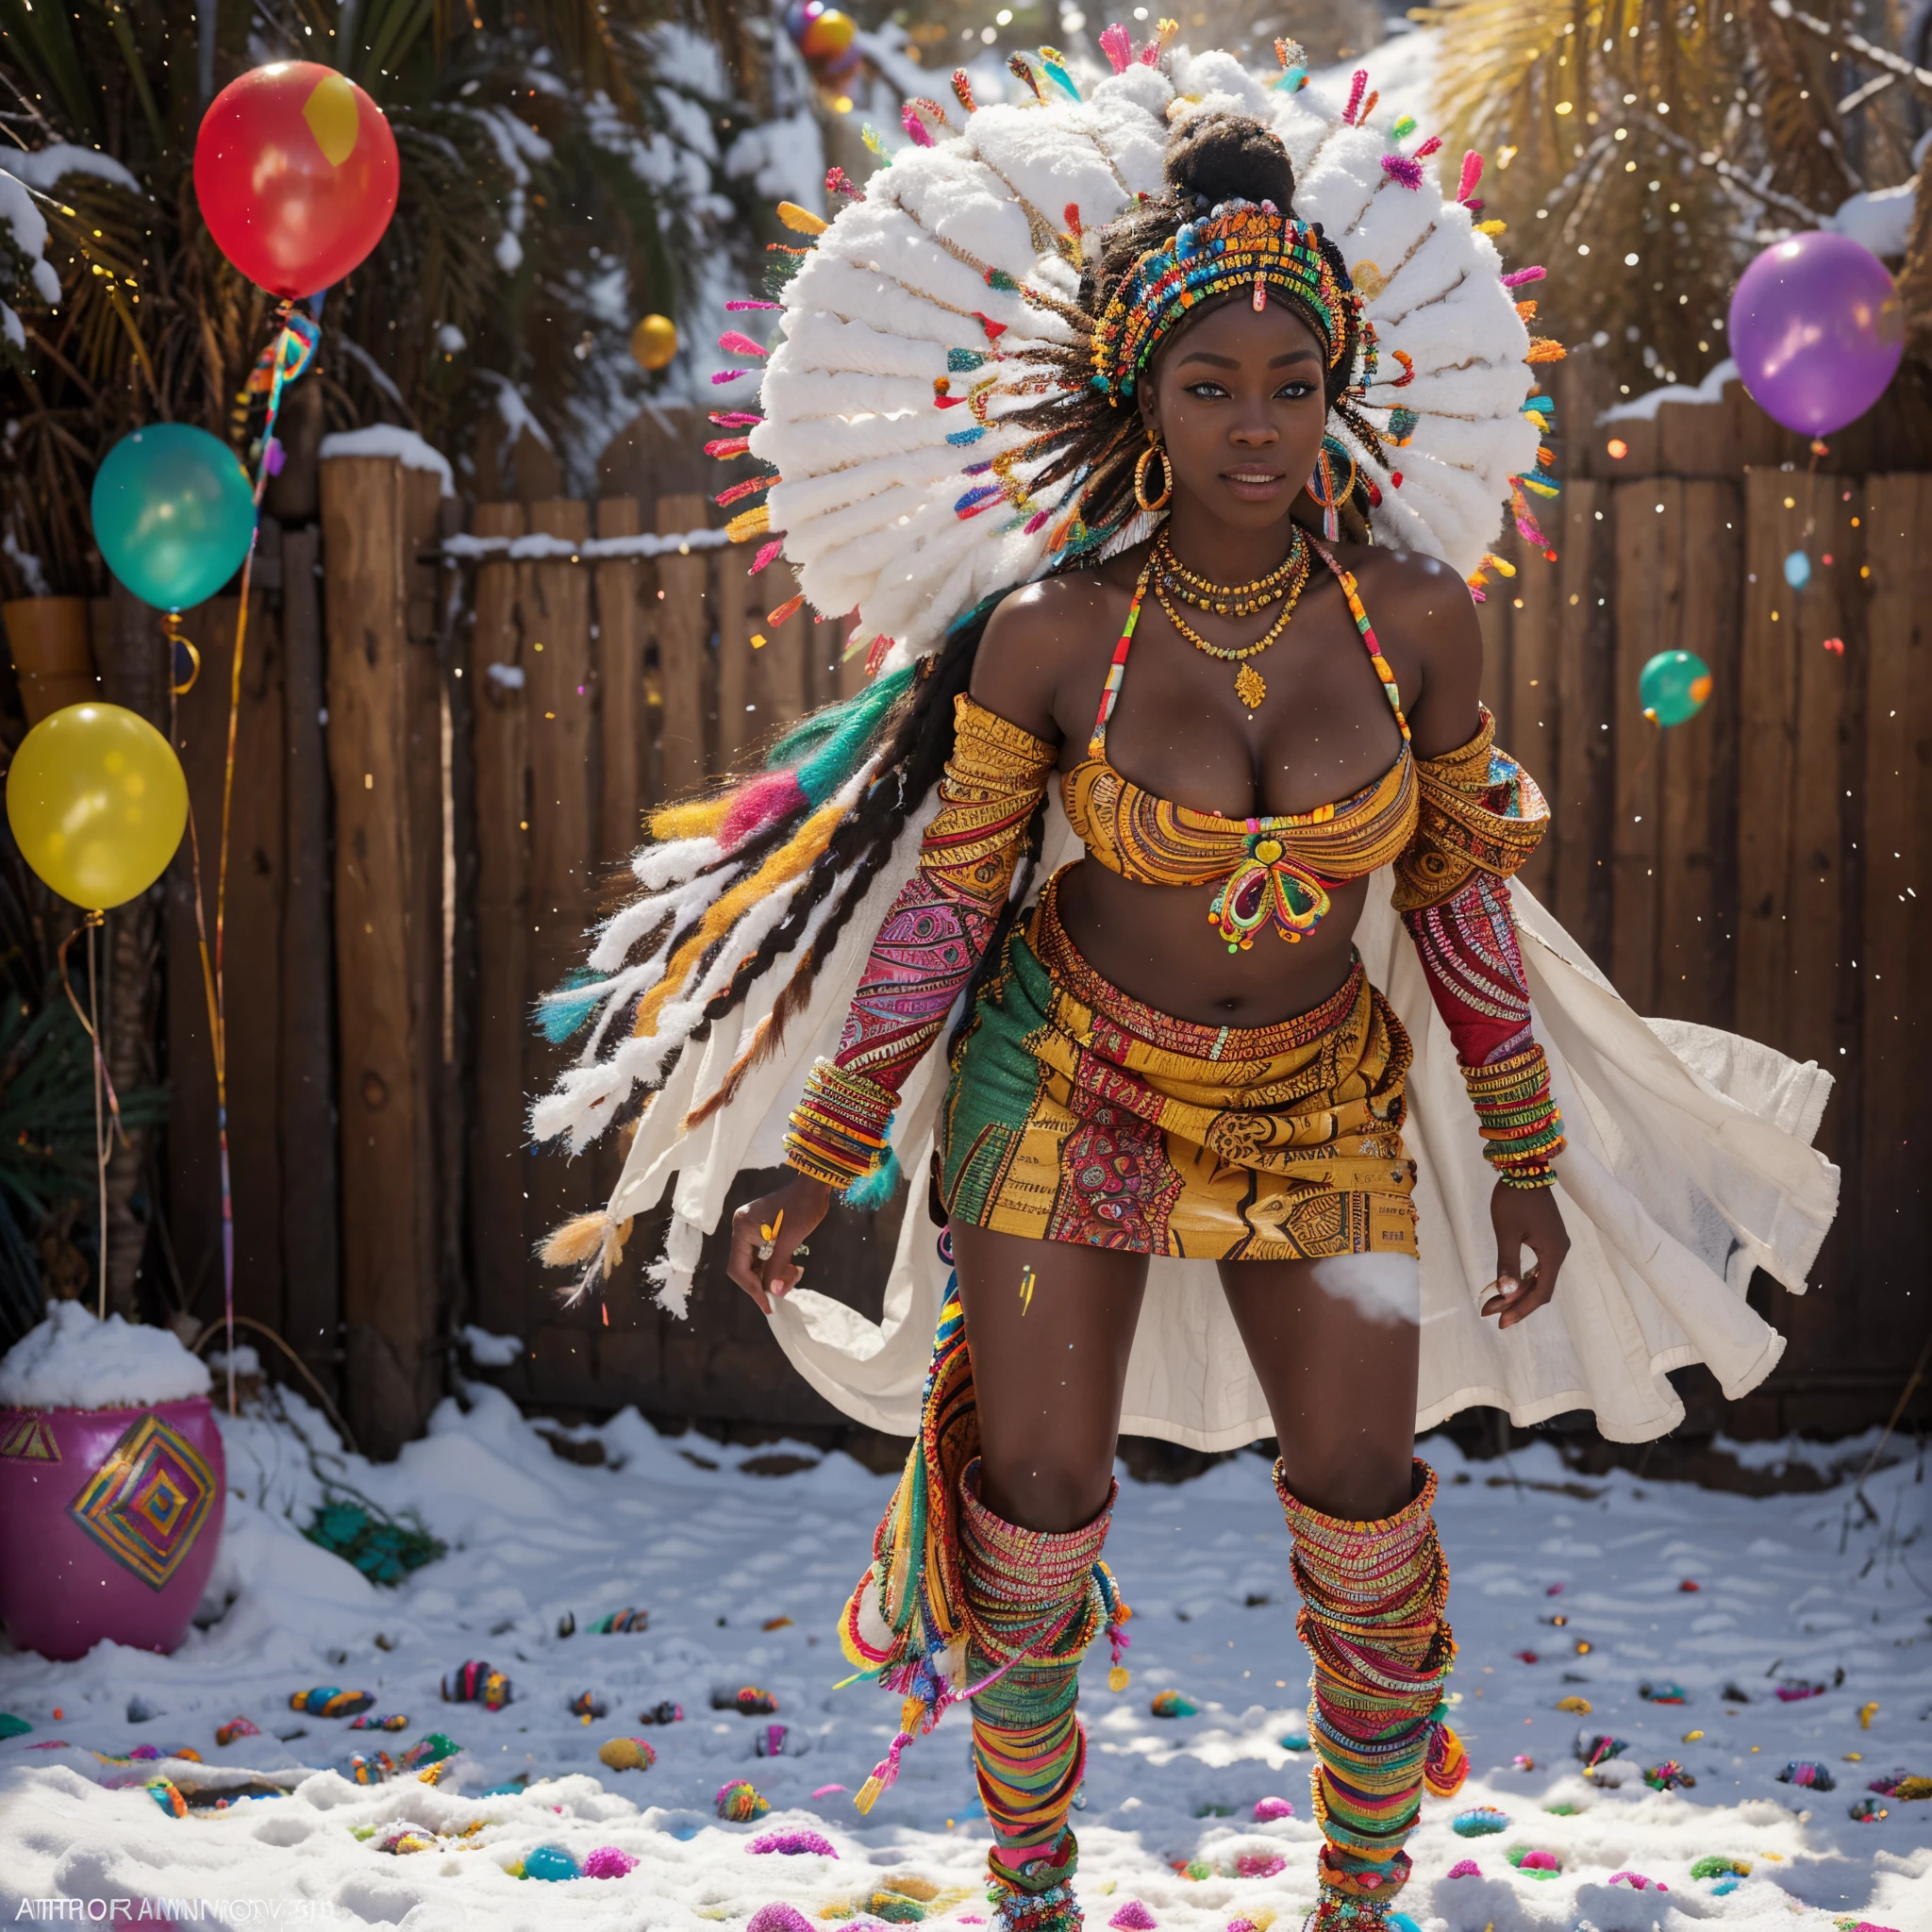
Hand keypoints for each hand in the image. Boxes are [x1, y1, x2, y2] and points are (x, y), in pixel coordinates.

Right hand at [727, 1173, 832, 1313]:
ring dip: (774, 1274)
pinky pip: (764, 1255)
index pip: (739, 1269)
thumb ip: (777, 1269)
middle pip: (746, 1268)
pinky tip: (792, 1268)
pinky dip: (776, 1265)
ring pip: (757, 1264)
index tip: (768, 1306)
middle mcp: (741, 1230)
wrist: (814, 1187)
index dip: (753, 1290)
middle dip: (766, 1282)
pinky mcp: (762, 1231)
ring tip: (795, 1273)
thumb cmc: (801, 1210)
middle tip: (788, 1287)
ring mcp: (751, 1230)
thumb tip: (774, 1293)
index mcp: (742, 1230)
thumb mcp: (789, 1241)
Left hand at [1482, 1178, 1568, 1329]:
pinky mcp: (1547, 1237)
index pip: (1541, 1292)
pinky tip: (1507, 1285)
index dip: (1521, 1309)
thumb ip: (1508, 1263)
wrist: (1524, 1168)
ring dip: (1519, 1292)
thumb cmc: (1513, 1199)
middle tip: (1493, 1316)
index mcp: (1554, 1253)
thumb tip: (1506, 1294)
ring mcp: (1555, 1244)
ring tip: (1496, 1305)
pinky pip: (1538, 1266)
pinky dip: (1523, 1278)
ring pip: (1539, 1278)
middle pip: (1541, 1288)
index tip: (1501, 1322)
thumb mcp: (1507, 1232)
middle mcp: (1559, 1251)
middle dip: (1517, 1304)